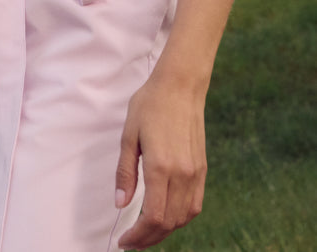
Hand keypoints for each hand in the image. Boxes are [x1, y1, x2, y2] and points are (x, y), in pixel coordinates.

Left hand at [115, 74, 206, 249]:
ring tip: (146, 232)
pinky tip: (167, 216)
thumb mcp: (129, 136)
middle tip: (132, 241)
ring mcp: (195, 173)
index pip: (153, 217)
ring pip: (184, 217)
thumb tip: (120, 204)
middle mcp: (182, 174)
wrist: (180, 86)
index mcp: (160, 167)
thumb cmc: (150, 105)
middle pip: (169, 223)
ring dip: (165, 230)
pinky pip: (195, 205)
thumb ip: (125, 172)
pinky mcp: (203, 169)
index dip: (138, 235)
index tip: (124, 240)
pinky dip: (181, 218)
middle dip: (149, 238)